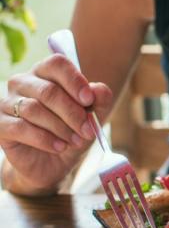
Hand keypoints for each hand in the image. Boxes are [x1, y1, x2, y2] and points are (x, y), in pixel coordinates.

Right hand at [0, 54, 111, 191]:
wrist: (53, 163)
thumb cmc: (71, 133)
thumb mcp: (91, 119)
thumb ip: (99, 102)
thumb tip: (99, 90)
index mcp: (46, 74)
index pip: (57, 64)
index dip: (75, 81)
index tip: (89, 100)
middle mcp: (23, 83)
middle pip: (48, 90)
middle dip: (73, 113)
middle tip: (87, 131)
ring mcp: (8, 103)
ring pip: (34, 109)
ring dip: (60, 128)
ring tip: (75, 142)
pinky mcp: (0, 124)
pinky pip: (20, 127)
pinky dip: (44, 139)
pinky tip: (59, 147)